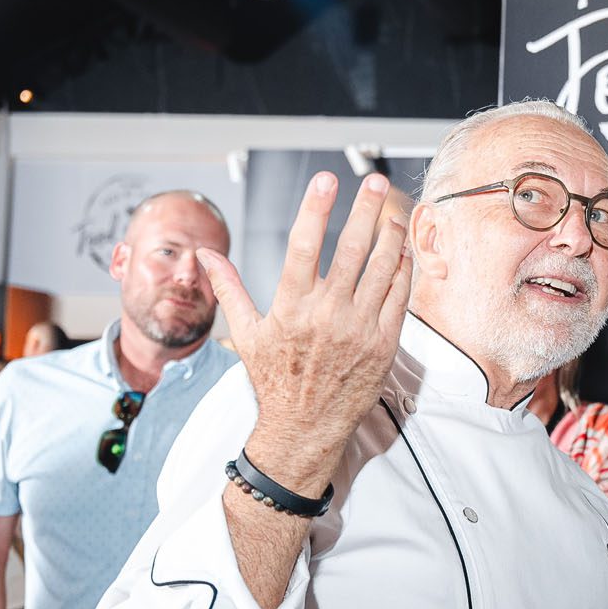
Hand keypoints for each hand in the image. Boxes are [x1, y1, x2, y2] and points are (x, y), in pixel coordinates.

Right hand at [198, 171, 411, 496]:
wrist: (305, 429)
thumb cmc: (274, 380)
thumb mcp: (246, 334)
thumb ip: (229, 288)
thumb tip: (205, 256)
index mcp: (291, 307)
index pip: (303, 245)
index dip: (315, 208)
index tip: (325, 179)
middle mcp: (328, 315)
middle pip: (351, 249)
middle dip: (365, 210)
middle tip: (373, 180)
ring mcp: (360, 329)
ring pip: (381, 269)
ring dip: (389, 235)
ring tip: (392, 209)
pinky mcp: (384, 345)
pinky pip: (399, 298)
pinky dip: (402, 270)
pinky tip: (402, 250)